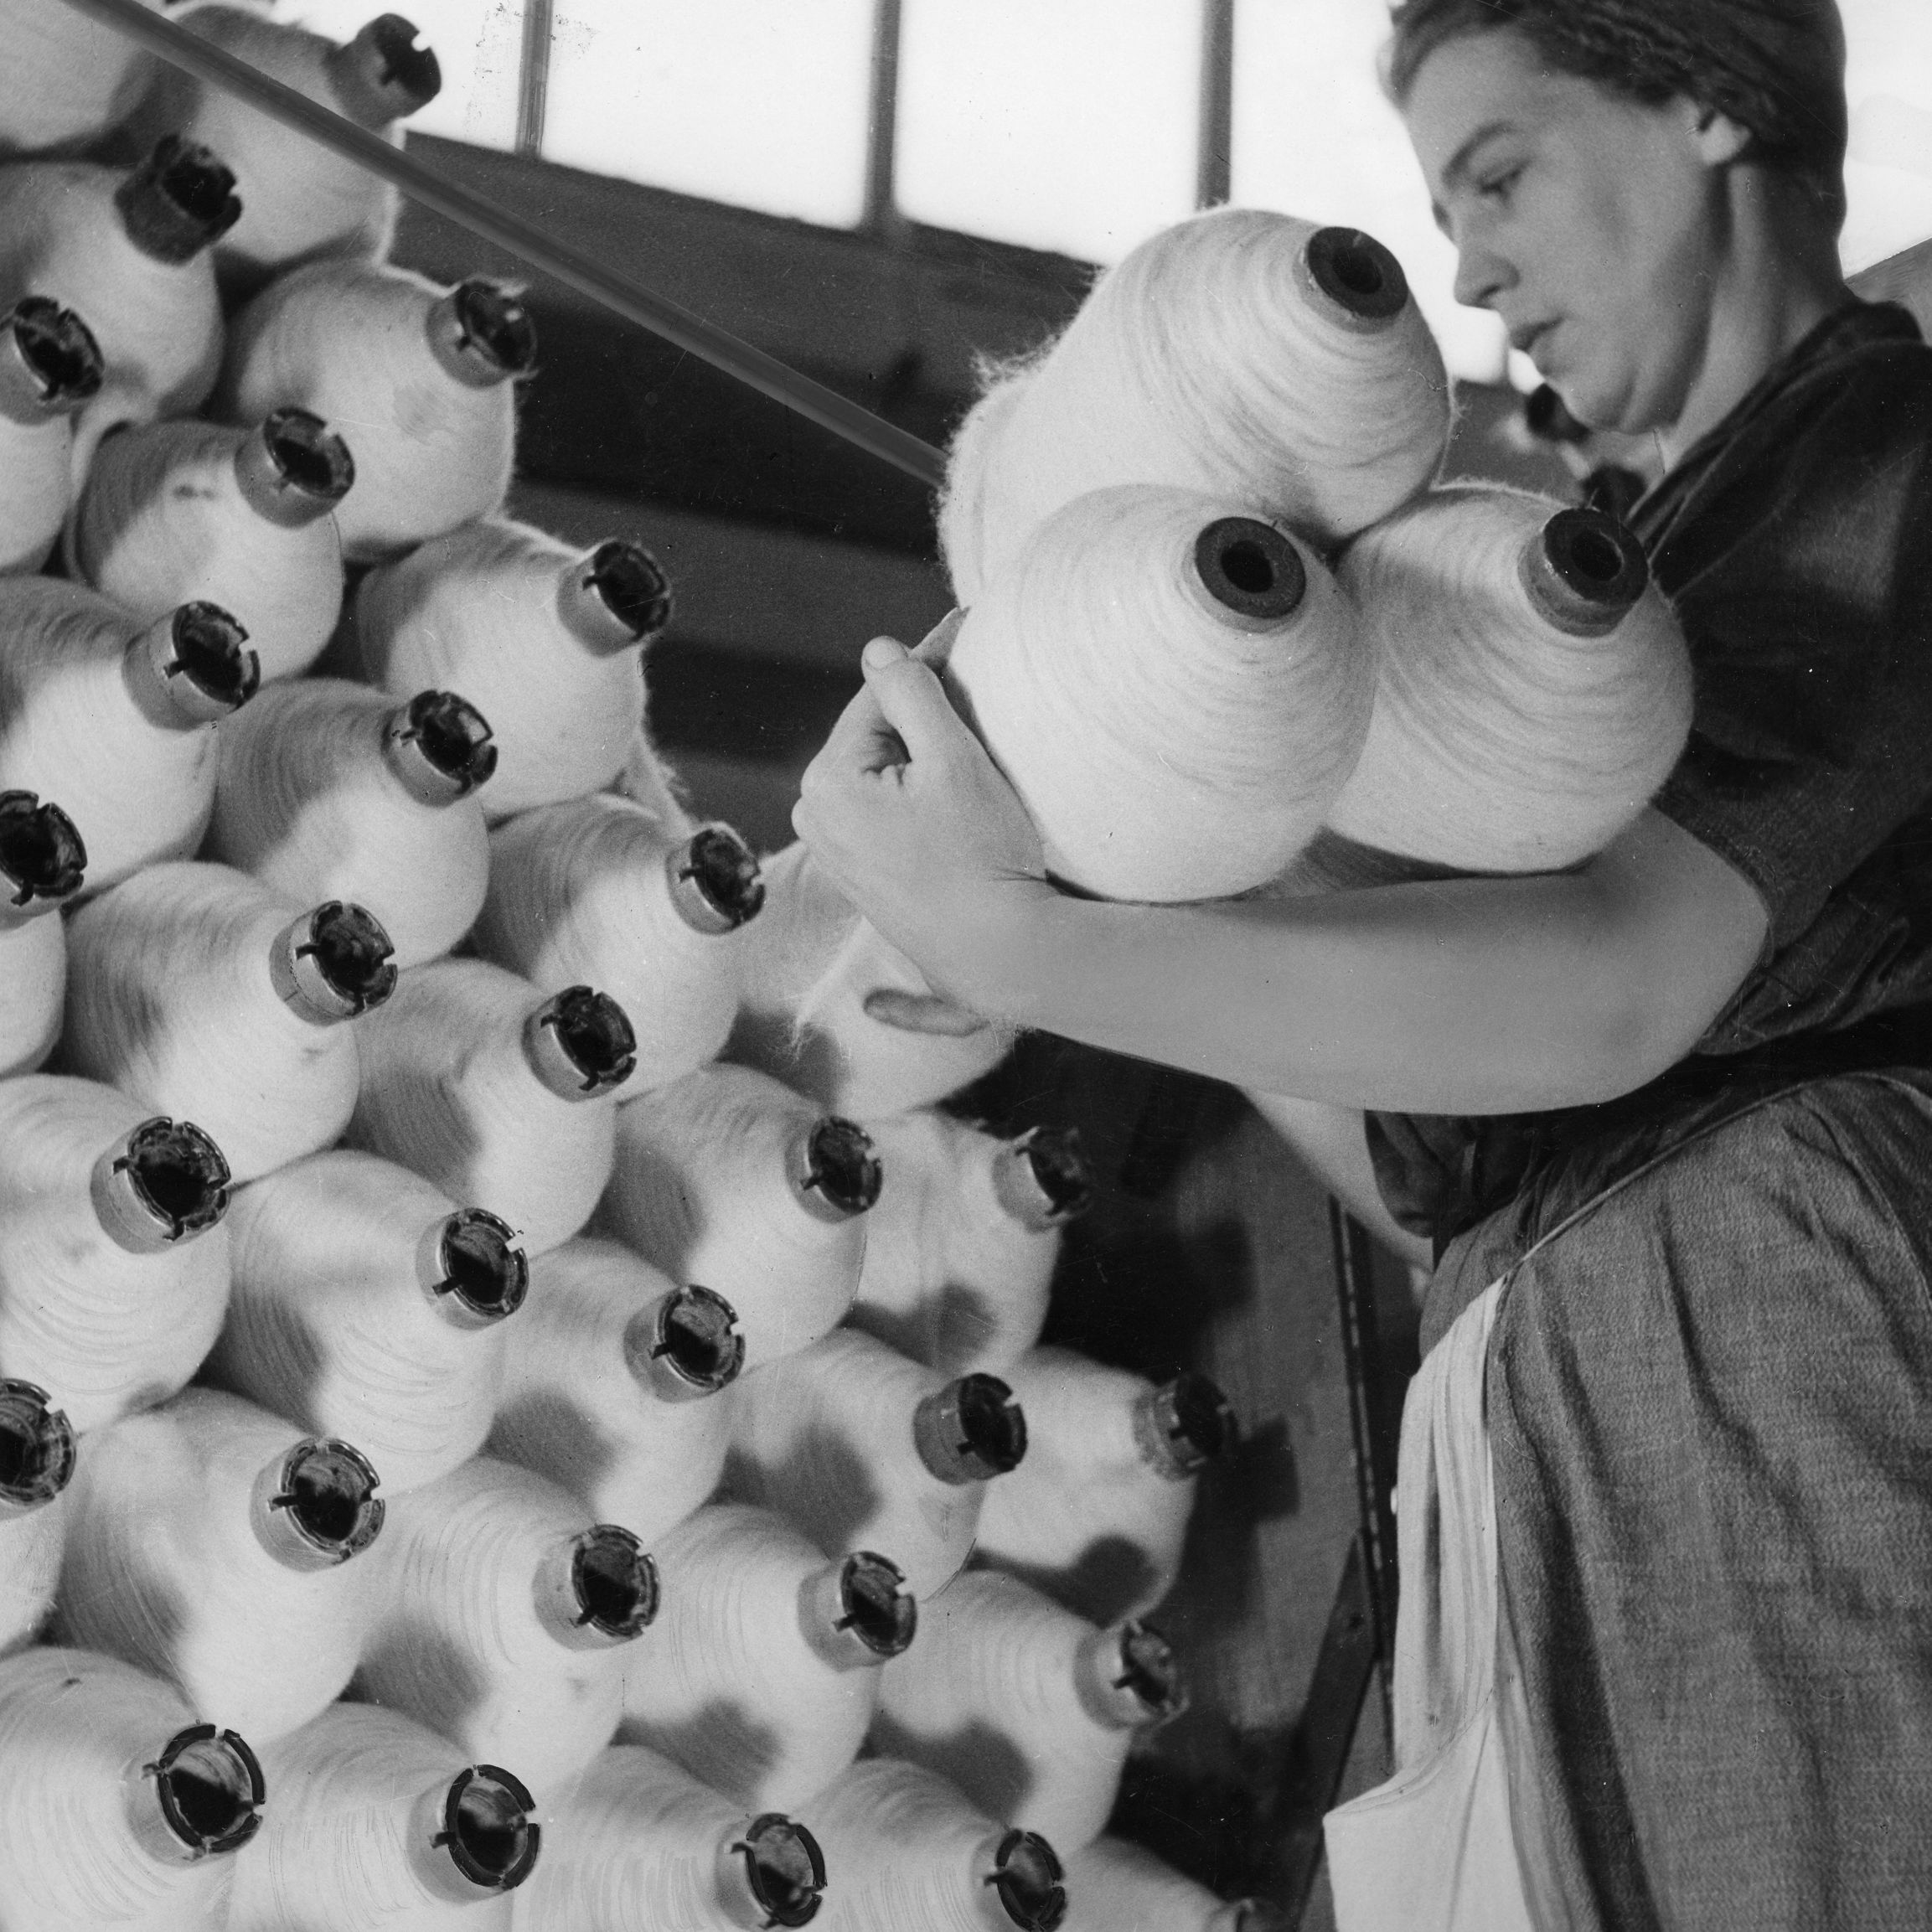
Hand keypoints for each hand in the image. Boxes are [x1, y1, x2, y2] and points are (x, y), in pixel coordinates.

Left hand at [793, 623, 1049, 1006]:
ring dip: (922, 755)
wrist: (998, 953)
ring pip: (882, 774)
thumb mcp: (952, 759)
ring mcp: (833, 852)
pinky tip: (954, 794)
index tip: (963, 628)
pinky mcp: (859, 876)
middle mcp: (814, 817)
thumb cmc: (981, 856)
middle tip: (972, 681)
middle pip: (876, 736)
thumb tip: (878, 649)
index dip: (927, 663)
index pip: (878, 697)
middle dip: (922, 714)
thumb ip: (911, 694)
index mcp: (827, 781)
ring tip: (970, 741)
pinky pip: (885, 812)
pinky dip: (916, 795)